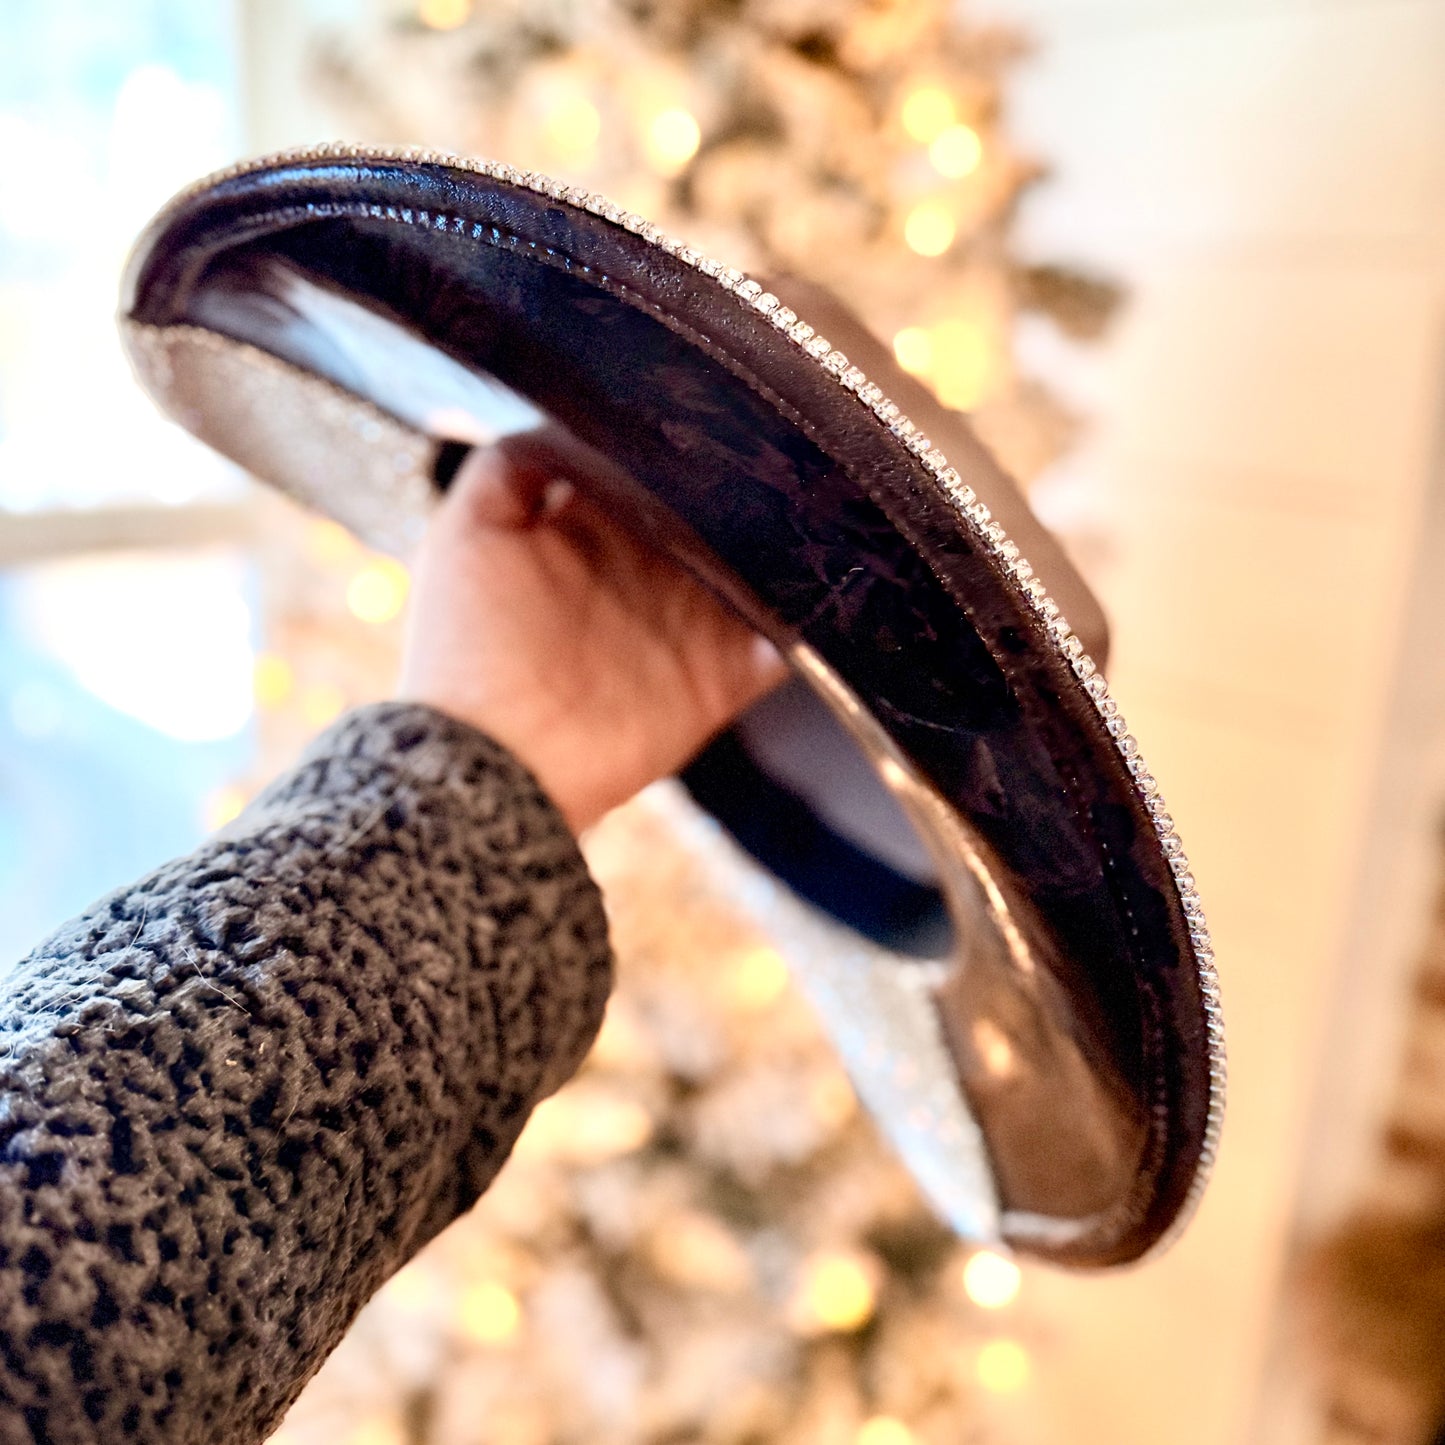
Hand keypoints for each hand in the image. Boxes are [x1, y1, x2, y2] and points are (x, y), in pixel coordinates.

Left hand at [399, 447, 787, 832]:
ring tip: (812, 501)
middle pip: (709, 516)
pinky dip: (806, 619)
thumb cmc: (468, 648)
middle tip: (774, 445)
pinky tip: (821, 581)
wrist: (492, 764)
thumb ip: (510, 467)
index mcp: (589, 535)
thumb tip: (564, 414)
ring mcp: (686, 628)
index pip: (645, 473)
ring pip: (753, 570)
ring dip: (782, 545)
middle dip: (742, 486)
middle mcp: (643, 573)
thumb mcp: (465, 535)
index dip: (674, 444)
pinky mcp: (718, 680)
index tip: (708, 408)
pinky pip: (780, 643)